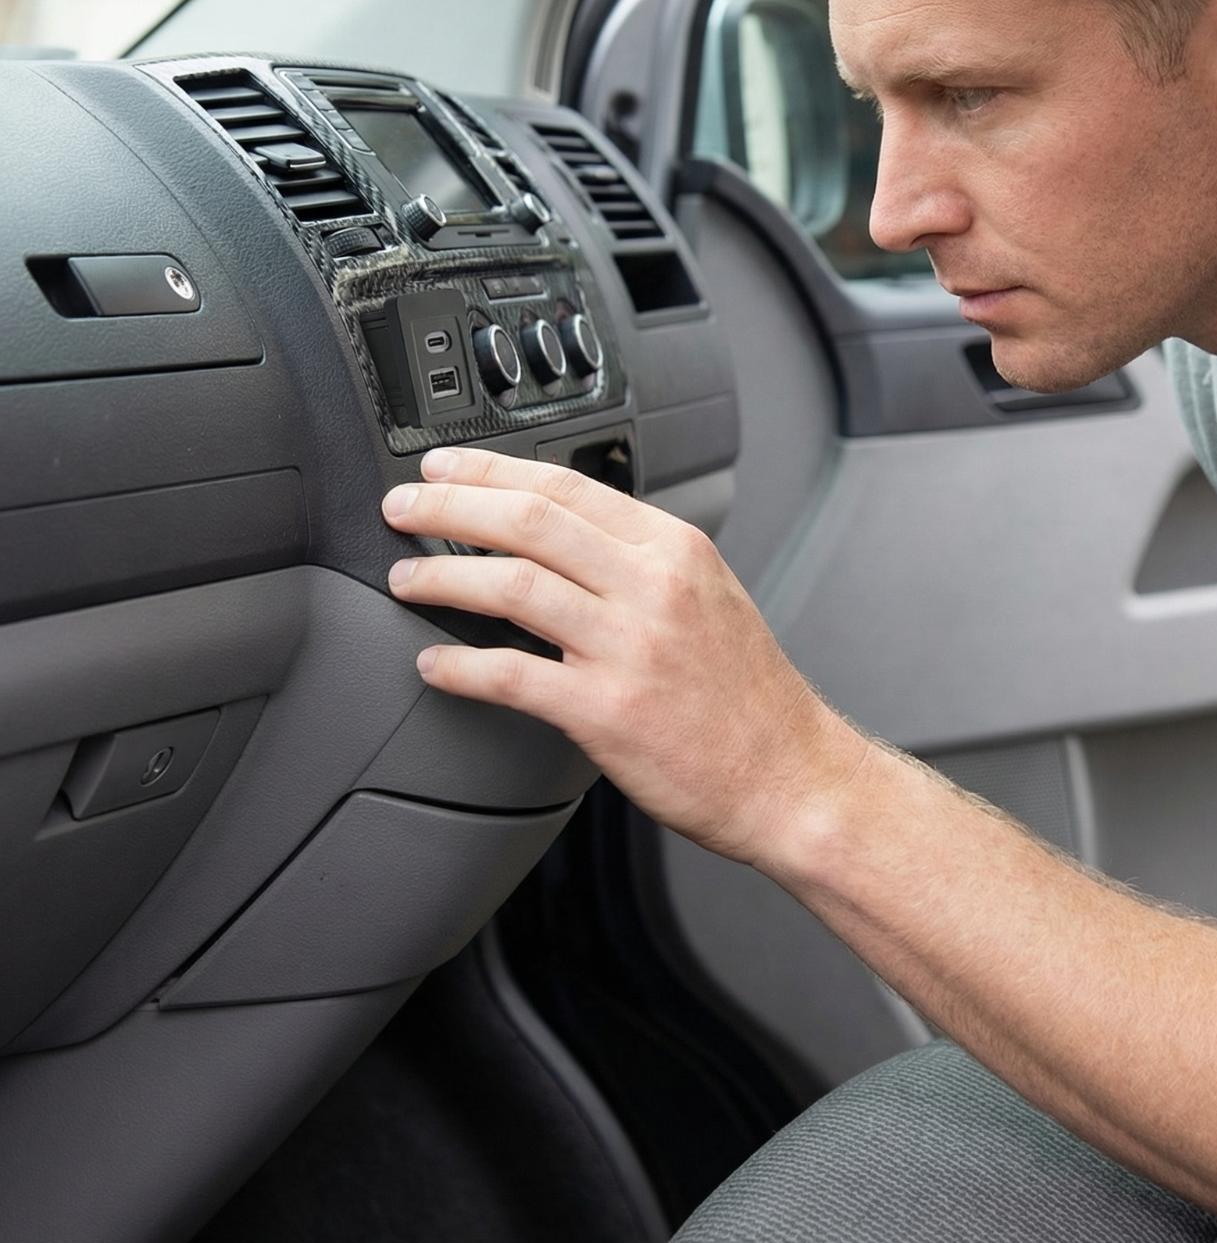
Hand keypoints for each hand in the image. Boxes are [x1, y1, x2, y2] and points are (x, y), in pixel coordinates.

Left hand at [380, 448, 869, 864]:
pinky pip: (512, 675)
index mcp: (675, 549)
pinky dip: (459, 667)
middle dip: (449, 505)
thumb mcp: (708, 595)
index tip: (442, 467)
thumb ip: (639, 560)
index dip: (489, 470)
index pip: (566, 485)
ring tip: (405, 578)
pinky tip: (432, 664)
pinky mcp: (608, 712)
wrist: (789, 775)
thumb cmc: (746, 694)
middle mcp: (653, 587)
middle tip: (401, 507)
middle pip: (529, 520)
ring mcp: (630, 647)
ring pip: (512, 585)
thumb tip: (557, 535)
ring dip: (441, 576)